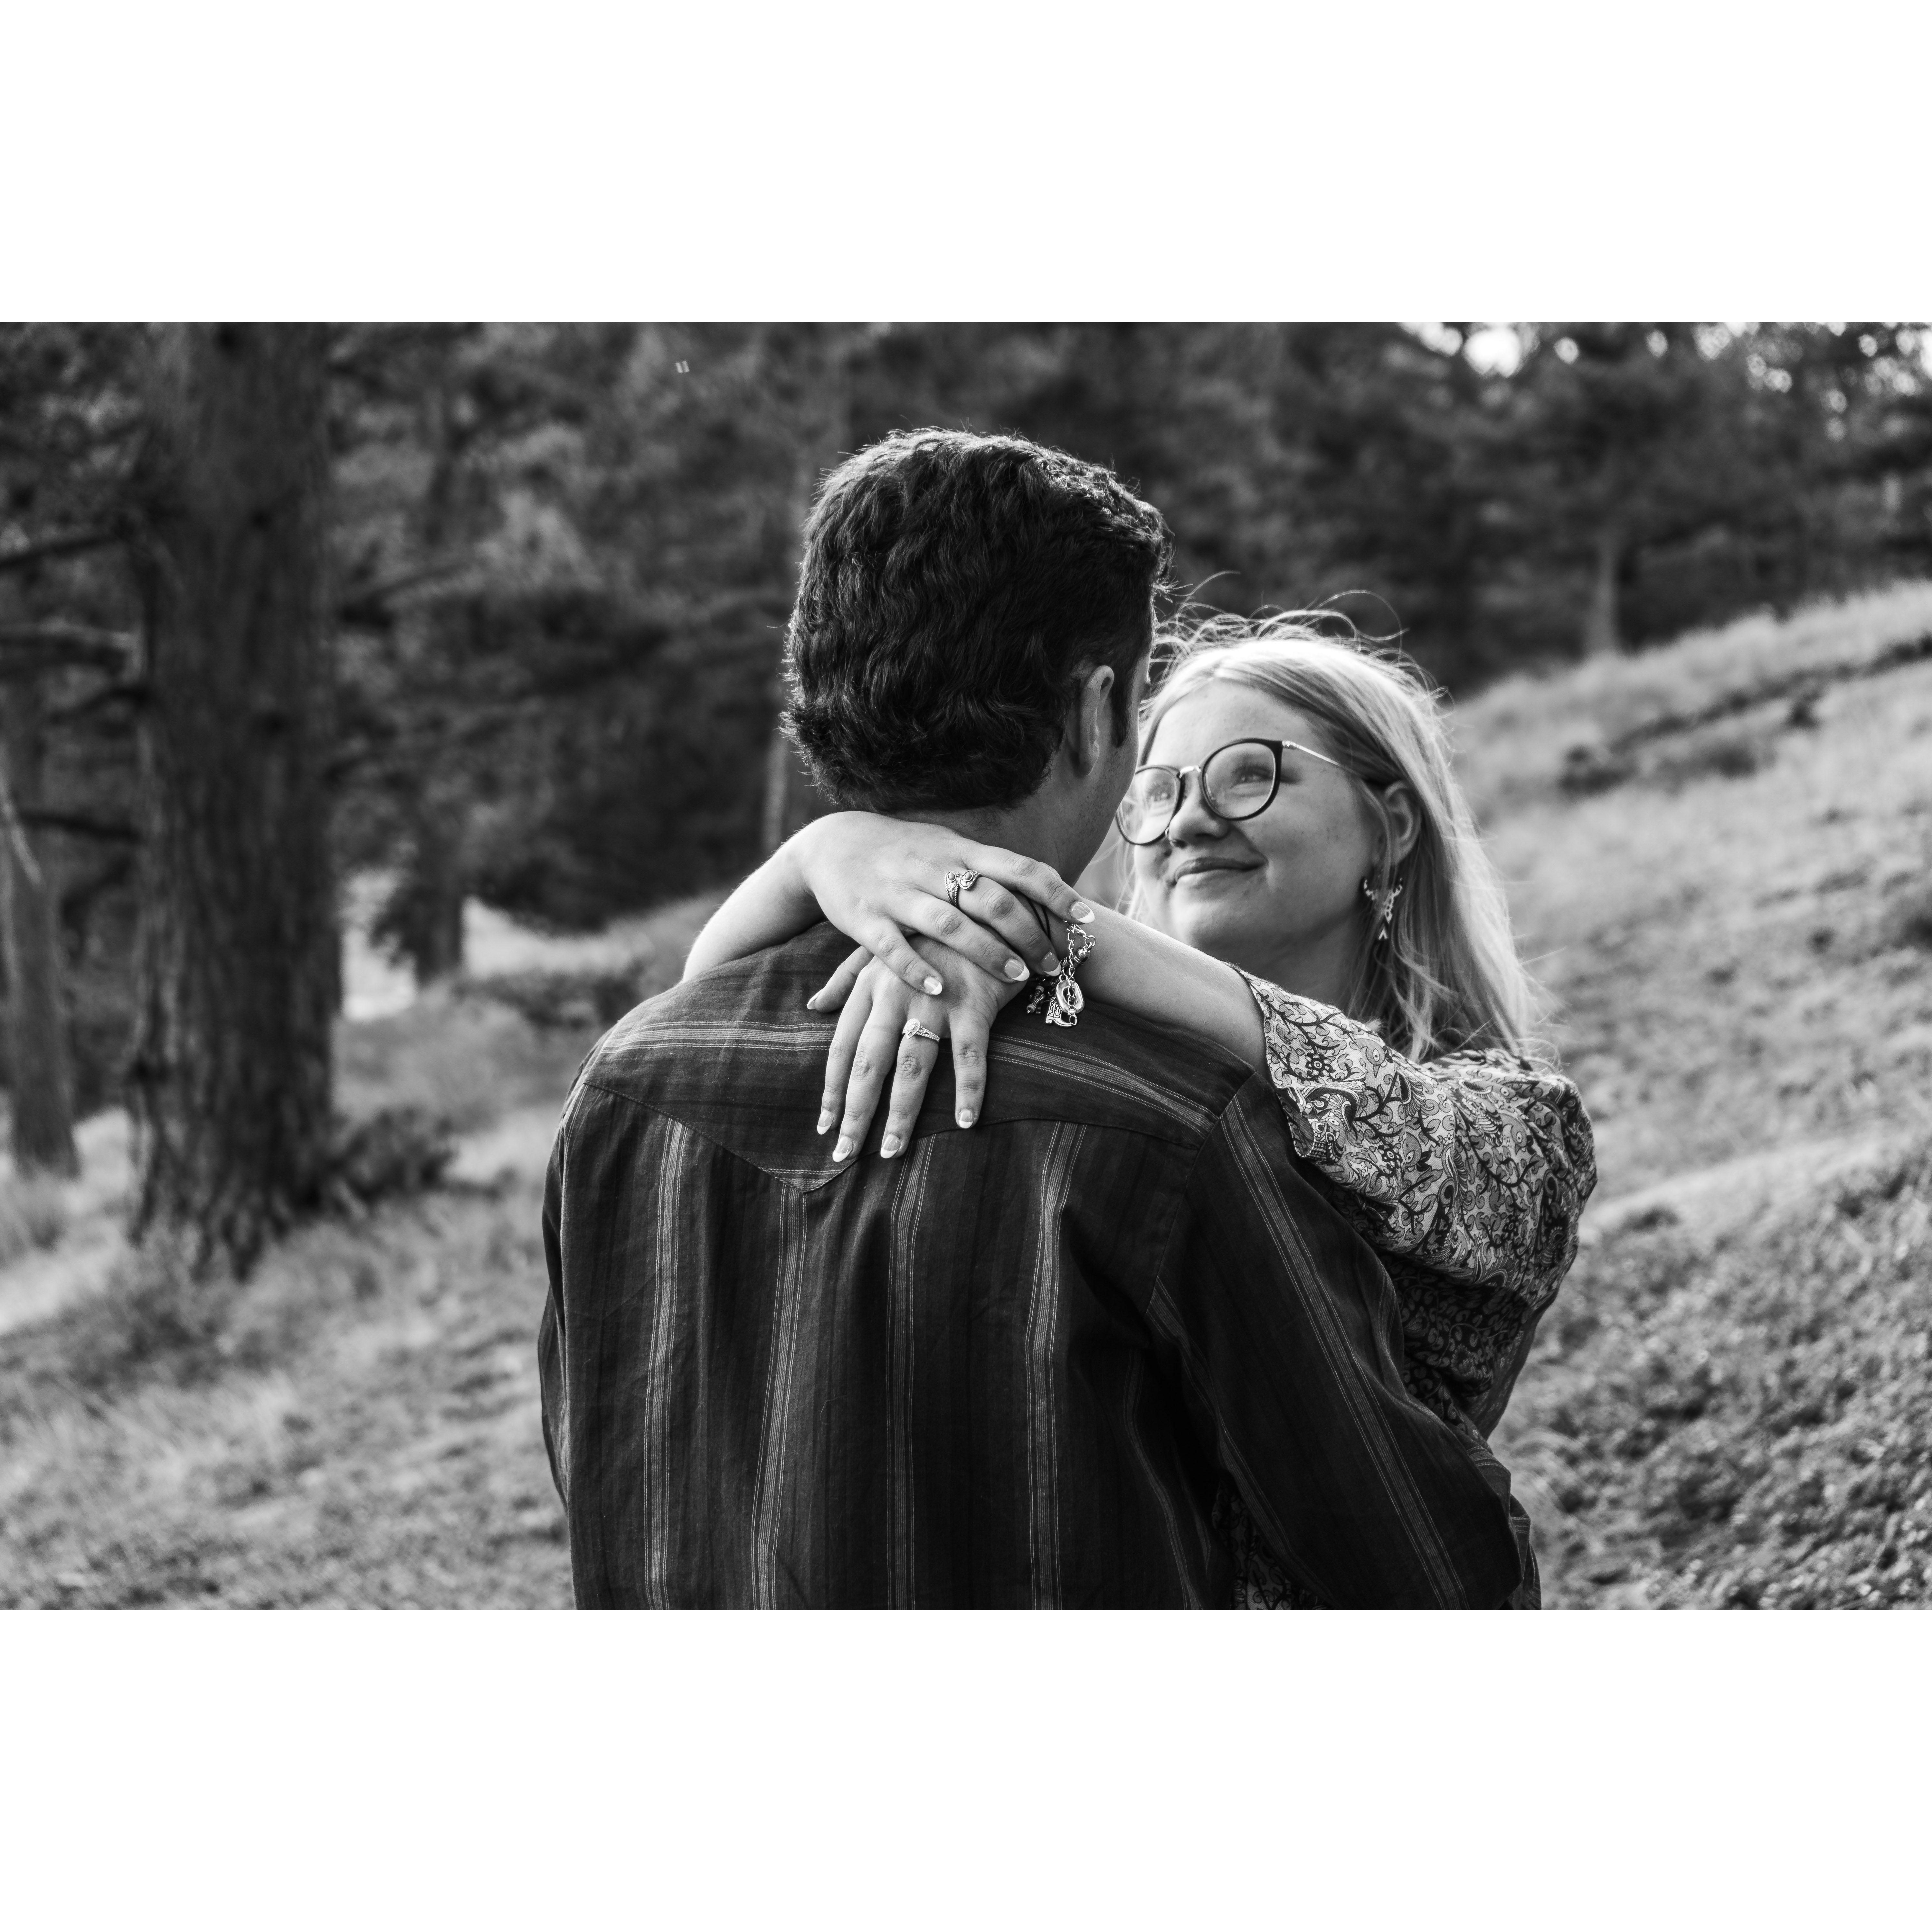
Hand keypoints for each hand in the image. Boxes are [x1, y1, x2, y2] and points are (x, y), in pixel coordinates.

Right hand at [791, 811, 1093, 999]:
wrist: (831, 843)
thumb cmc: (904, 852)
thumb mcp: (948, 849)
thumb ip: (991, 869)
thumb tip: (1048, 888)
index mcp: (960, 852)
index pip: (1019, 867)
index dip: (1056, 891)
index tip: (1087, 917)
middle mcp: (933, 869)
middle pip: (991, 898)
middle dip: (1028, 933)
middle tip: (1052, 963)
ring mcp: (898, 893)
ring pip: (948, 922)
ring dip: (986, 951)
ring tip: (1016, 978)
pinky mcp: (864, 918)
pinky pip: (892, 946)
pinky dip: (916, 968)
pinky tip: (938, 989)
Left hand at [818, 935, 1023, 1160]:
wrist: (992, 903)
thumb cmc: (937, 932)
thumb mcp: (885, 947)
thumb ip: (847, 976)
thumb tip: (813, 1005)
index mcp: (871, 983)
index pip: (843, 1045)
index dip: (833, 1088)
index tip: (825, 1125)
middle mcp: (896, 993)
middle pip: (869, 1063)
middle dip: (856, 1111)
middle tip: (846, 1153)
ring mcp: (936, 999)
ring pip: (912, 1066)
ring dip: (902, 1113)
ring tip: (891, 1151)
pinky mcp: (975, 1002)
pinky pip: (970, 1054)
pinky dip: (969, 1088)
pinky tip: (965, 1121)